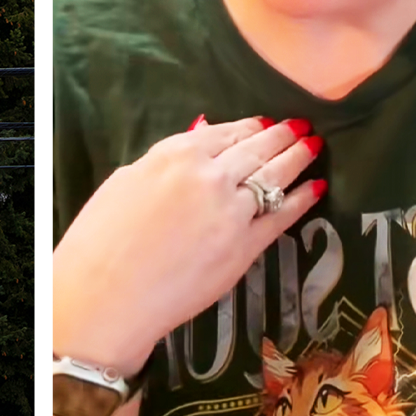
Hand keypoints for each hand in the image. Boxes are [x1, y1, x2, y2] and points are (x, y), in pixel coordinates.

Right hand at [53, 116, 323, 375]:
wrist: (109, 293)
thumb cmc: (101, 239)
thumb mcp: (123, 183)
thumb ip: (162, 160)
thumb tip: (196, 139)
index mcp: (174, 155)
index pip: (223, 132)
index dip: (248, 126)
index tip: (264, 122)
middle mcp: (209, 175)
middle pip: (255, 149)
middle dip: (281, 135)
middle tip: (300, 127)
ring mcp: (232, 210)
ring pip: (275, 176)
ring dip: (297, 157)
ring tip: (314, 146)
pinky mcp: (246, 246)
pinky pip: (281, 216)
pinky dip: (301, 200)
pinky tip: (314, 188)